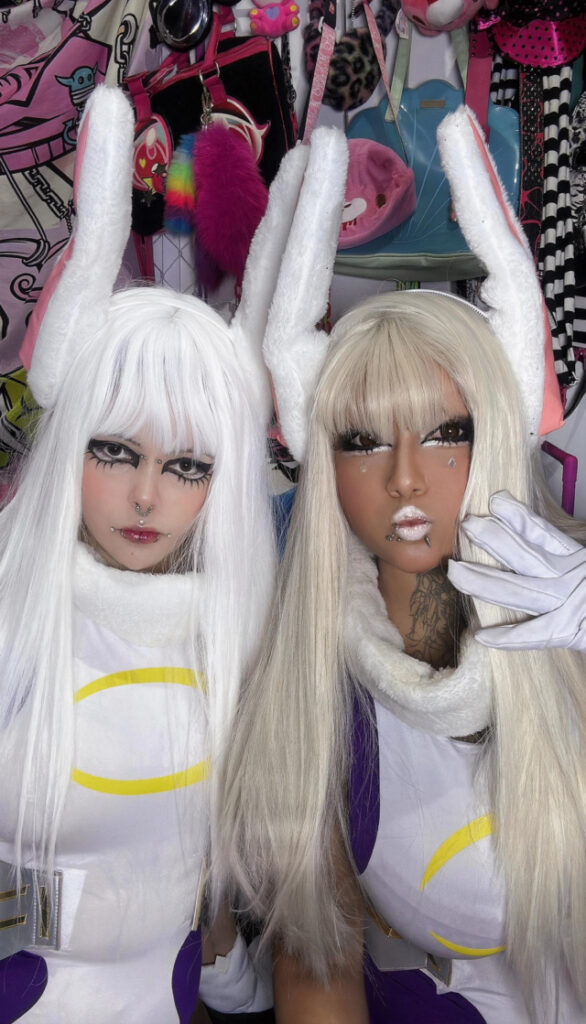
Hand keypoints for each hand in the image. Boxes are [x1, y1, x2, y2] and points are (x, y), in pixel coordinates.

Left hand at [448, 491, 585, 649]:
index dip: (521, 519)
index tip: (497, 500)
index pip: (546, 535)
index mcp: (580, 559)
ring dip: (484, 582)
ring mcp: (571, 605)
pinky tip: (482, 636)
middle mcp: (573, 578)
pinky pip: (536, 636)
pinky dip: (510, 638)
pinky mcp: (573, 632)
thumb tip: (540, 536)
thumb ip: (560, 547)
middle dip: (495, 541)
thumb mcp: (582, 562)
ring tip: (454, 572)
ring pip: (518, 591)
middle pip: (525, 557)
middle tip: (467, 526)